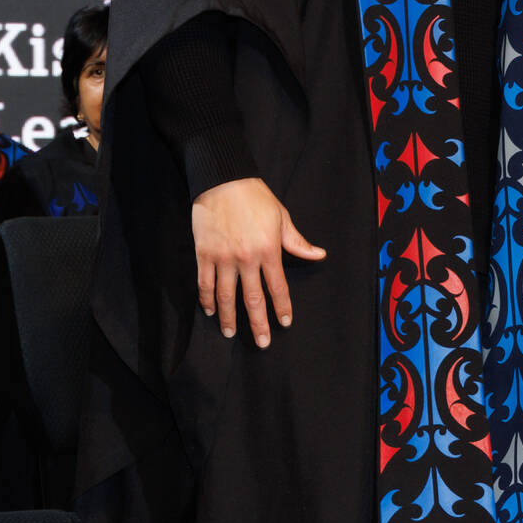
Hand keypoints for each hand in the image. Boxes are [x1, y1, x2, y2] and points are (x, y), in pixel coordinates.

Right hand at [191, 177, 324, 346]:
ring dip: (229, 317)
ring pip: (226, 296)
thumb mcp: (282, 217)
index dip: (282, 307)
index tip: (284, 323)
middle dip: (258, 323)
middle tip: (262, 342)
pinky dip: (207, 299)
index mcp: (269, 250)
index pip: (277, 287)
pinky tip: (210, 311)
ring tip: (230, 333)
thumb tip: (319, 255)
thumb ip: (297, 241)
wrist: (223, 179)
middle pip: (252, 299)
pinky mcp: (204, 253)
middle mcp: (246, 258)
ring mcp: (223, 258)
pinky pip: (204, 282)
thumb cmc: (256, 197)